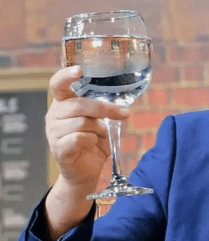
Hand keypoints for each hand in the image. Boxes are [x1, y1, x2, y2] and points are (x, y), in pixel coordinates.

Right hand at [44, 66, 129, 239]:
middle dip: (104, 109)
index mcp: (63, 104)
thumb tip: (122, 109)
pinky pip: (79, 138)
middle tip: (123, 113)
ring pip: (83, 123)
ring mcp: (53, 132)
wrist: (87, 170)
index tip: (79, 70)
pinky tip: (90, 145)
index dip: (66, 76)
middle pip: (79, 105)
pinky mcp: (58, 148)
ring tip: (97, 138)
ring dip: (98, 130)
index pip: (58, 84)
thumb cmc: (93, 142)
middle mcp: (54, 115)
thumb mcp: (100, 122)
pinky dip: (91, 141)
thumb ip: (103, 111)